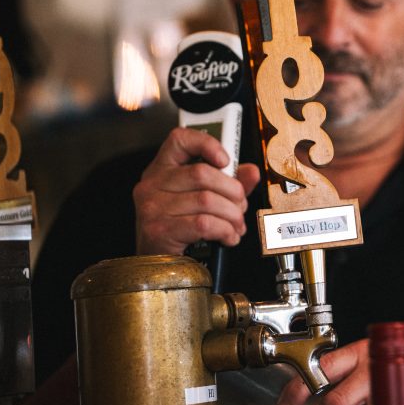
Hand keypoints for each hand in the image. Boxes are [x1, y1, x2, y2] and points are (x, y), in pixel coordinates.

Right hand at [133, 127, 259, 254]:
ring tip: (236, 225)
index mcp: (162, 169)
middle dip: (232, 191)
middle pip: (203, 173)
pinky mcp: (159, 229)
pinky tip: (228, 236)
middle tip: (240, 206)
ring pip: (207, 200)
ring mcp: (152, 207)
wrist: (158, 265)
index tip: (226, 160)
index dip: (206, 143)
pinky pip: (204, 223)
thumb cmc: (180, 228)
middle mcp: (152, 184)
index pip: (179, 139)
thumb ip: (229, 183)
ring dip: (232, 215)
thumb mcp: (203, 200)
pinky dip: (225, 231)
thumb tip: (251, 171)